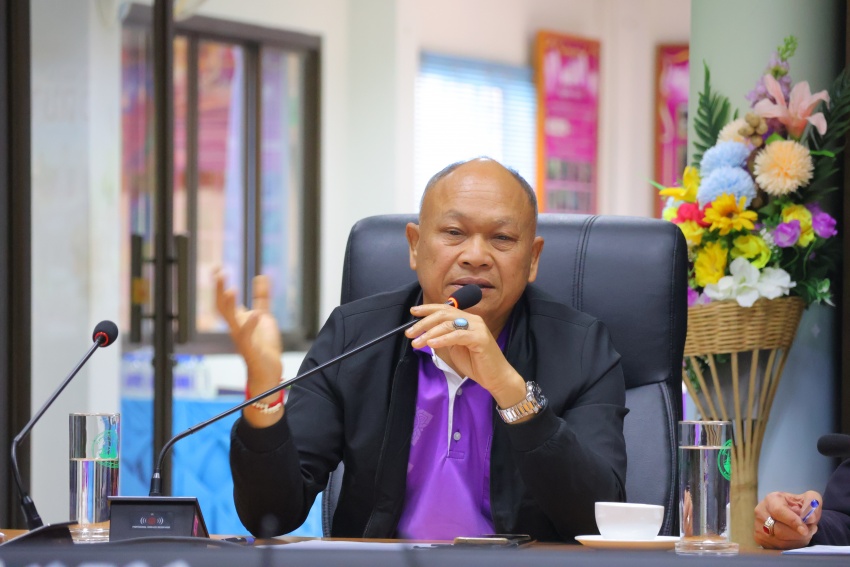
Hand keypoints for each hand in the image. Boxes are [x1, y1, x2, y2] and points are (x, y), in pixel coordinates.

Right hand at [215, 270, 283, 425]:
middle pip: (221, 307)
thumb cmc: (263, 345)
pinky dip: (251, 324)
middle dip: (219, 290)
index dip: (219, 285)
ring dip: (230, 305)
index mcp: (237, 320)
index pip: (223, 300)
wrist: (268, 370)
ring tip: (232, 290)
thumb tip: (261, 277)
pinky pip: (248, 335)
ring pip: (231, 320)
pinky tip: (257, 314)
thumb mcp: (264, 316)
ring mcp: (241, 338)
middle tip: (219, 273)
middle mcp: (235, 328)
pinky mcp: (250, 347)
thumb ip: (262, 298)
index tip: (216, 268)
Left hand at [405, 303, 526, 412]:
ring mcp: (477, 327)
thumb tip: (426, 333)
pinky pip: (457, 335)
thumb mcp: (454, 348)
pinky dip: (443, 339)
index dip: (427, 309)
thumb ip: (443, 338)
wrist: (496, 377)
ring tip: (417, 342)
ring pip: (448, 324)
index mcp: (467, 319)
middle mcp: (472, 319)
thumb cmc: (476, 363)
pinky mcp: (480, 338)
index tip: (413, 312)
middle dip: (423, 323)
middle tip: (409, 333)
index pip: (444, 309)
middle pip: (443, 314)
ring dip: (429, 332)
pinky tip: (432, 343)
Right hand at [754, 490, 821, 549]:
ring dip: (797, 541)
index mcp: (771, 499)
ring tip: (804, 534)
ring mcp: (758, 527)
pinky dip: (791, 546)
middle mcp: (761, 512)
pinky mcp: (760, 539)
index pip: (779, 511)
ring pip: (780, 542)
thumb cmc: (799, 506)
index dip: (792, 522)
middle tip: (810, 531)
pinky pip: (779, 548)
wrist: (790, 514)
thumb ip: (813, 502)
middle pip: (779, 530)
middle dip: (798, 534)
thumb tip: (810, 518)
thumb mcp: (809, 498)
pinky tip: (796, 539)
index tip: (805, 530)